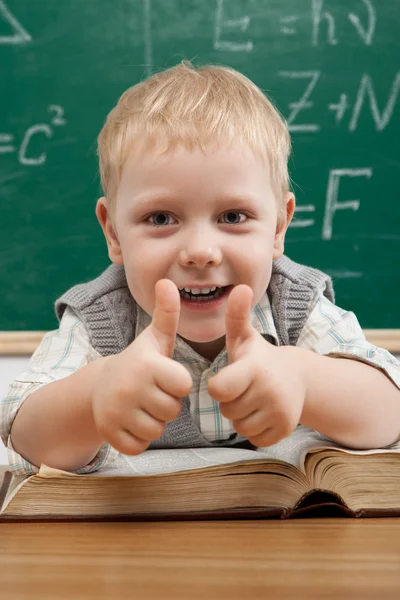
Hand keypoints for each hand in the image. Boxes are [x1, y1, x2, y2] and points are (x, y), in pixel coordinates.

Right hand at [92, 280, 192, 454]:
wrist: (99, 386)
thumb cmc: (139, 362)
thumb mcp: (155, 338)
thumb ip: (167, 313)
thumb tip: (167, 281)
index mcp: (146, 365)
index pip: (183, 385)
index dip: (176, 383)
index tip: (163, 376)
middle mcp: (129, 388)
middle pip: (172, 410)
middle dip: (165, 404)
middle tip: (150, 392)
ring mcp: (116, 413)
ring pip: (157, 431)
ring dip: (153, 422)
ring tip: (141, 405)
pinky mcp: (108, 434)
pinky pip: (139, 446)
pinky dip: (138, 438)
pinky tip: (130, 421)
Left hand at [207, 285, 306, 446]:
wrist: (298, 377)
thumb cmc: (260, 357)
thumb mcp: (245, 337)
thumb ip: (236, 316)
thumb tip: (240, 287)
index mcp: (254, 369)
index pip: (218, 390)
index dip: (218, 386)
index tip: (229, 377)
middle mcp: (269, 391)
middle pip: (228, 410)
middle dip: (231, 401)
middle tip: (245, 388)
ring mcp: (280, 411)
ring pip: (240, 426)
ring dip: (242, 416)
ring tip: (254, 399)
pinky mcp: (286, 429)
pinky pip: (255, 439)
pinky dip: (256, 430)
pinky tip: (264, 413)